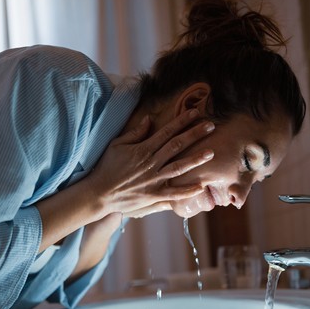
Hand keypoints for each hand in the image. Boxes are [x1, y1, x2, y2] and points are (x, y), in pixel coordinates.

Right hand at [85, 109, 214, 217]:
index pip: (167, 131)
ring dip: (195, 160)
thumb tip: (150, 119)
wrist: (99, 192)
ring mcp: (153, 180)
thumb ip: (136, 132)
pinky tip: (200, 187)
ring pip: (178, 167)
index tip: (195, 113)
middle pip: (177, 146)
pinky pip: (173, 193)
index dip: (182, 121)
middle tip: (210, 126)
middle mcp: (151, 163)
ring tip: (210, 153)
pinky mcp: (152, 195)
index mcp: (143, 149)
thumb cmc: (107, 167)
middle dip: (194, 134)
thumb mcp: (117, 144)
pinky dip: (186, 191)